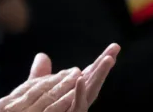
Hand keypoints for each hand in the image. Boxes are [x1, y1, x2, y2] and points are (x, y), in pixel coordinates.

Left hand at [0, 43, 119, 111]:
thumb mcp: (36, 93)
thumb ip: (41, 76)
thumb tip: (43, 55)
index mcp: (72, 97)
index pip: (87, 77)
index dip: (98, 63)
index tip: (112, 48)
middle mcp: (77, 105)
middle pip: (92, 82)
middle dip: (103, 66)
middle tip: (116, 47)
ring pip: (89, 93)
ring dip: (98, 76)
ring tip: (108, 58)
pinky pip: (75, 107)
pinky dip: (77, 93)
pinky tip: (79, 78)